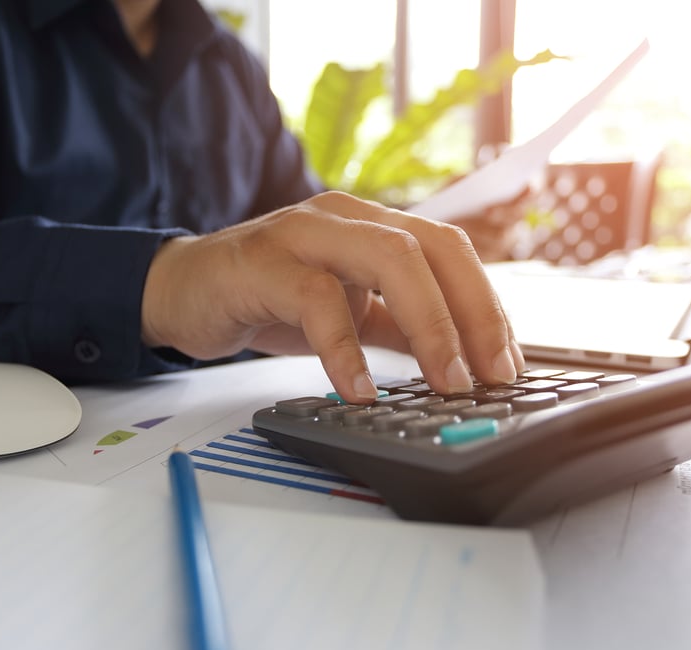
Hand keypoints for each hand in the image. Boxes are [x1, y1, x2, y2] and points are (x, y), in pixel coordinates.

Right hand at [140, 191, 525, 402]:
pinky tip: (359, 390)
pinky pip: (316, 300)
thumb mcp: (347, 313)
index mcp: (371, 225)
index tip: (508, 364)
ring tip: (446, 383)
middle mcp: (345, 218)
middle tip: (491, 376)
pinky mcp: (262, 264)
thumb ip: (397, 327)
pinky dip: (345, 349)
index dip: (487, 305)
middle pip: (432, 248)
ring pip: (389, 259)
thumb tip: (460, 363)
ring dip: (430, 325)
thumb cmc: (266, 299)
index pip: (449, 252)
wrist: (182, 291)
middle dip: (473, 313)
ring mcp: (303, 233)